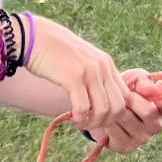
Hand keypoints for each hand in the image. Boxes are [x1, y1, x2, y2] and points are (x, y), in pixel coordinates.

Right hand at [24, 22, 161, 151]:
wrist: (35, 37)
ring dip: (92, 123)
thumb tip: (100, 101)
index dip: (116, 113)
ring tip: (79, 122)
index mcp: (107, 64)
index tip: (100, 118)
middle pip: (119, 106)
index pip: (126, 96)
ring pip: (103, 110)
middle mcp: (103, 67)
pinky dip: (79, 118)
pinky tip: (71, 118)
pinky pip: (83, 108)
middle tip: (90, 124)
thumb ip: (95, 76)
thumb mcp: (84, 61)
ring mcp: (90, 72)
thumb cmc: (55, 53)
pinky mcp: (73, 77)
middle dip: (106, 122)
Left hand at [103, 69, 161, 153]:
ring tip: (113, 104)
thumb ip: (144, 81)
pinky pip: (115, 130)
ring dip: (116, 108)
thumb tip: (149, 88)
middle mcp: (157, 125)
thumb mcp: (134, 80)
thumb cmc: (124, 90)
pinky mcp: (125, 146)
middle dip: (132, 98)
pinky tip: (108, 116)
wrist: (102, 107)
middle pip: (149, 112)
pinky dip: (108, 119)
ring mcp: (142, 138)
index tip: (159, 84)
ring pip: (128, 119)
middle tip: (123, 94)